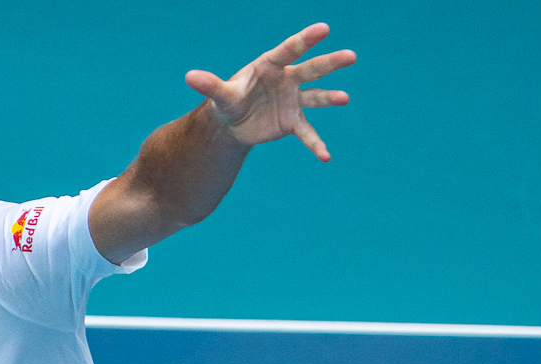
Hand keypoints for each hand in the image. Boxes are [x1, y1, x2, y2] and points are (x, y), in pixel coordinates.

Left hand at [186, 22, 354, 161]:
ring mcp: (294, 100)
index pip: (290, 50)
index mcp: (271, 66)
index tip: (324, 29)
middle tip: (351, 56)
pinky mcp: (293, 122)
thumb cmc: (230, 99)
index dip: (305, 40)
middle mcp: (288, 79)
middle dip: (330, 63)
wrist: (234, 122)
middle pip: (311, 69)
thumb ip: (210, 85)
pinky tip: (325, 156)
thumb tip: (189, 76)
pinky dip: (315, 144)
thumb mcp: (221, 94)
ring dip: (330, 98)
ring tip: (344, 98)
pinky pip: (307, 133)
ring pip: (316, 96)